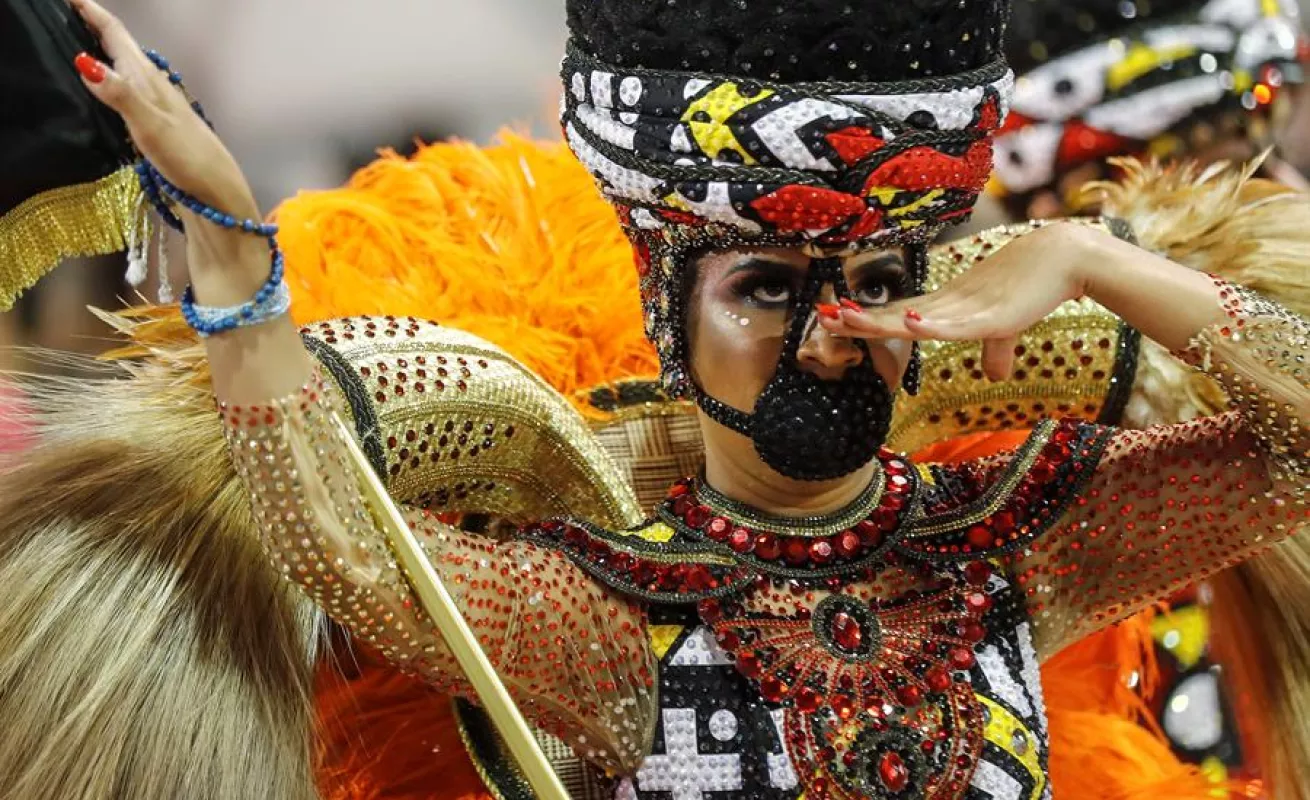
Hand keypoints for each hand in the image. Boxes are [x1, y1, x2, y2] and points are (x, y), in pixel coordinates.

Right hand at [70, 0, 258, 224]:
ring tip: (71, 43)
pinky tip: (98, 90)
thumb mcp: (151, 125)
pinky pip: (124, 92)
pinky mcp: (154, 125)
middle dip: (90, 26)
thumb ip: (120, 94)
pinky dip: (107, 82)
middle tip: (61, 15)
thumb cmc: (187, 158)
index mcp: (147, 78)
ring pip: (122, 68)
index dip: (90, 11)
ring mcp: (154, 105)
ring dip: (99, 52)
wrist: (217, 193)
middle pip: (117, 46)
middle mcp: (152, 85)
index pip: (114, 33)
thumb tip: (85, 62)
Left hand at [820, 221, 1095, 380]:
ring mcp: (967, 309)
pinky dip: (932, 324)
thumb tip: (995, 376)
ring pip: (915, 318)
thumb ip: (997, 352)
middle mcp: (949, 305)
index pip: (897, 314)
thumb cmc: (1034, 286)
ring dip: (880, 319)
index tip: (832, 316)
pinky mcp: (991, 316)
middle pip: (895, 314)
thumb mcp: (1009, 326)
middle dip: (858, 318)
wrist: (1067, 258)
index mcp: (948, 307)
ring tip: (846, 317)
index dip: (866, 318)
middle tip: (821, 315)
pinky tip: (910, 322)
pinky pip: (956, 324)